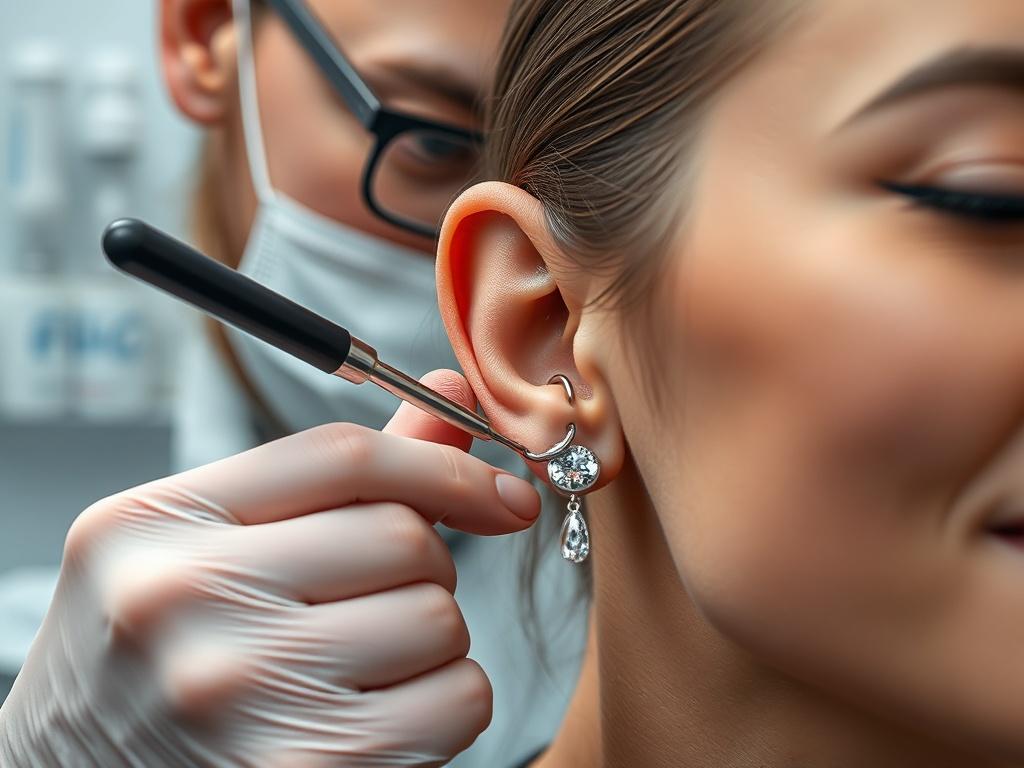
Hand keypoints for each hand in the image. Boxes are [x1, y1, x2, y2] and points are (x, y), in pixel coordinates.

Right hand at [0, 370, 539, 767]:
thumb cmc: (156, 653)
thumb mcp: (209, 544)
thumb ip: (336, 474)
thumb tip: (450, 395)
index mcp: (153, 525)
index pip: (341, 456)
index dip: (445, 466)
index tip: (502, 493)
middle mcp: (181, 602)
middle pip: (402, 536)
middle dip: (425, 564)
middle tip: (382, 597)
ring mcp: (237, 693)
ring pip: (439, 619)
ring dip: (432, 638)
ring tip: (363, 662)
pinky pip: (456, 700)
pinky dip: (446, 702)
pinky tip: (381, 714)